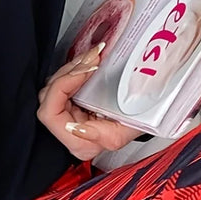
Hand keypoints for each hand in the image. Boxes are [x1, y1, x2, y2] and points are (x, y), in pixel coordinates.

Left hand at [37, 41, 140, 161]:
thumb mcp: (125, 133)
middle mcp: (68, 131)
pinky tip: (90, 60)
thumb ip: (101, 135)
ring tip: (94, 56)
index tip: (86, 71)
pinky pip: (64, 81)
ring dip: (73, 67)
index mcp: (77, 143)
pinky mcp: (73, 102)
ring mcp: (69, 115)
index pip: (49, 114)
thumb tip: (74, 127)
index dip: (62, 88)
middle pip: (49, 95)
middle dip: (69, 71)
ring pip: (54, 85)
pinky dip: (76, 67)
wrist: (152, 116)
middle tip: (92, 59)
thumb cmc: (140, 125)